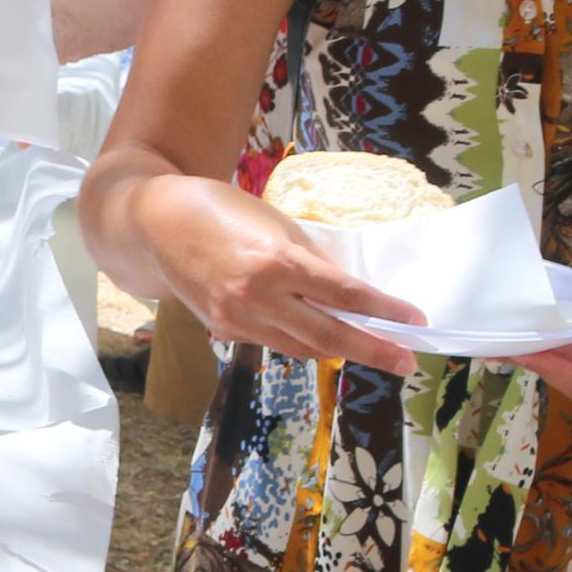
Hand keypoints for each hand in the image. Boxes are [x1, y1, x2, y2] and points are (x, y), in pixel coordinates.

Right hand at [128, 177, 419, 375]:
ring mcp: (238, 319)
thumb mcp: (276, 224)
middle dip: (374, 350)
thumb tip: (345, 293)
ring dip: (338, 349)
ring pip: (302, 347)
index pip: (344, 295)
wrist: (157, 223)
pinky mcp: (224, 328)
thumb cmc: (221, 210)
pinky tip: (319, 335)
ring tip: (369, 349)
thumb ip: (310, 261)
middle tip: (406, 362)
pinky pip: (274, 342)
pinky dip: (301, 340)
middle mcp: (258, 297)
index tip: (414, 319)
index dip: (384, 310)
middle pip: (330, 335)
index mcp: (277, 262)